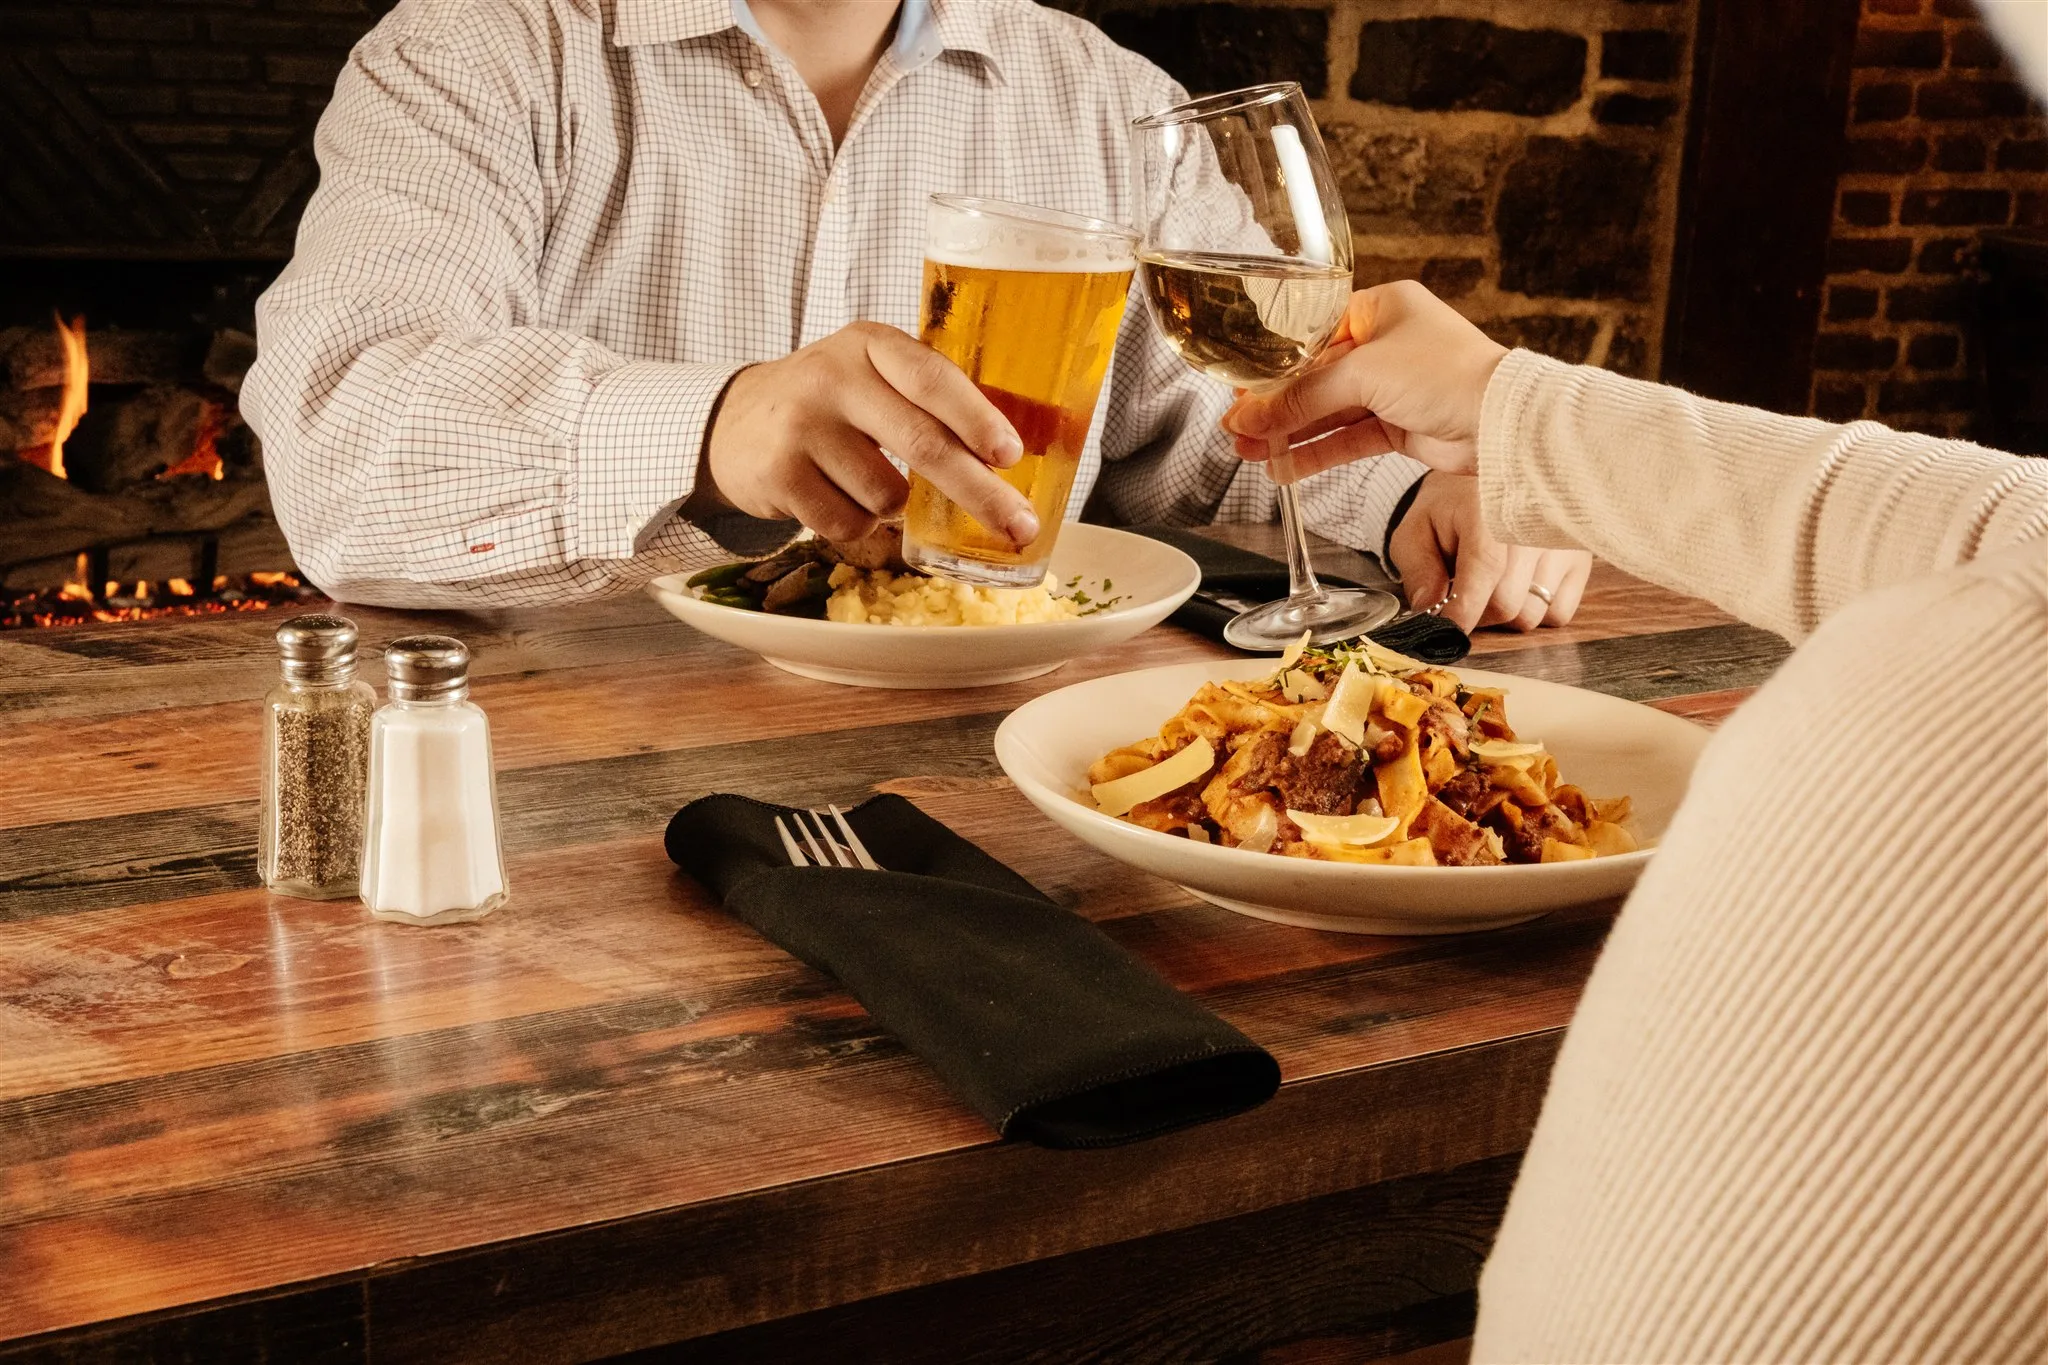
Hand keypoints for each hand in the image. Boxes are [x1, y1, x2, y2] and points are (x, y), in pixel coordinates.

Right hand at [700, 321, 1037, 544]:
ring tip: (865, 482)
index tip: (1011, 454)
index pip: (932, 379)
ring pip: (889, 496)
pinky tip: (834, 495)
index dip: (977, 419)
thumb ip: (928, 398)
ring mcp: (803, 427)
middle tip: (1017, 525)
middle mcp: (834, 378)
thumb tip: (1009, 458)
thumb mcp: (873, 375)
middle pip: (923, 444)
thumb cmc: (830, 404)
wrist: (736, 422)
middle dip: (979, 492)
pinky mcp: (779, 475)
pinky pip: (849, 523)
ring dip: (896, 508)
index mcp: (871, 344)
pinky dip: (858, 524)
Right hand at [1221, 280, 1507, 478]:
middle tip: (1238, 426)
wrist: (1501, 423)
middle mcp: (1386, 346)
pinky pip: (1345, 439)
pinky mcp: (1398, 426)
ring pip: (1327, 411)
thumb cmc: (1449, 375)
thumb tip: (1253, 415)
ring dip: (1288, 432)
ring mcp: (1392, 388)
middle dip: (1274, 405)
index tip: (1242, 388)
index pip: (1311, 335)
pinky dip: (1314, 454)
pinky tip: (1283, 467)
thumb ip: (1303, 396)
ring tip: (1249, 451)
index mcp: (1381, 309)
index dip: (1273, 365)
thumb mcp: (1364, 373)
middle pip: (1314, 377)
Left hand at [1392, 472, 1589, 631]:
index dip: (1464, 610)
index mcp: (1488, 506)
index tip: (1447, 629)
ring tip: (1490, 587)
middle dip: (1478, 614)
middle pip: (1507, 604)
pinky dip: (1534, 611)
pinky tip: (1518, 587)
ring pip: (1532, 614)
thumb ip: (1418, 572)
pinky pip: (1558, 613)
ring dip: (1505, 615)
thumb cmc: (1449, 511)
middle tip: (1462, 598)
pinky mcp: (1581, 559)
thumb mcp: (1416, 532)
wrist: (1488, 482)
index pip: (1484, 569)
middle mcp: (1534, 522)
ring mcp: (1563, 542)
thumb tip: (1430, 612)